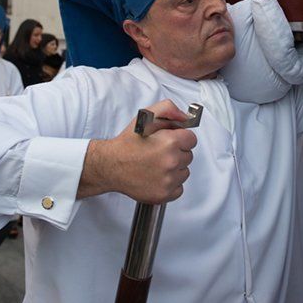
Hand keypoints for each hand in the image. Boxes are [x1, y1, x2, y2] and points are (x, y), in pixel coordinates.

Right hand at [79, 99, 197, 203]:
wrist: (110, 166)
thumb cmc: (126, 144)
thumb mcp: (145, 117)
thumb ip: (168, 109)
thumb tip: (185, 117)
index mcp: (170, 142)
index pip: (191, 139)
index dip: (180, 138)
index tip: (169, 141)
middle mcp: (171, 161)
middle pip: (188, 156)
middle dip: (177, 153)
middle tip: (158, 152)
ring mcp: (169, 179)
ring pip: (184, 172)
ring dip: (174, 169)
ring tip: (156, 165)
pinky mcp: (164, 194)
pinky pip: (179, 189)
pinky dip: (170, 184)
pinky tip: (157, 177)